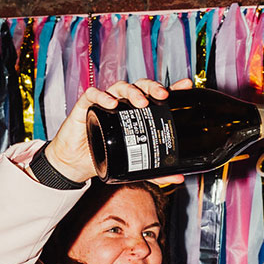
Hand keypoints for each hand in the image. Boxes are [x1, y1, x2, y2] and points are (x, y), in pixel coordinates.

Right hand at [43, 77, 192, 182]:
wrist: (77, 163)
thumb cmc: (105, 155)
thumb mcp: (134, 165)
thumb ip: (156, 172)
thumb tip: (178, 178)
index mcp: (136, 112)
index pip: (155, 95)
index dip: (171, 87)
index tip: (186, 85)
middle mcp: (123, 103)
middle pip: (140, 86)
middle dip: (153, 87)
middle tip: (162, 95)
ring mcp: (105, 102)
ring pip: (120, 87)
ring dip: (132, 91)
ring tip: (141, 102)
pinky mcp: (86, 106)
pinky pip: (93, 95)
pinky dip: (103, 97)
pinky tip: (112, 104)